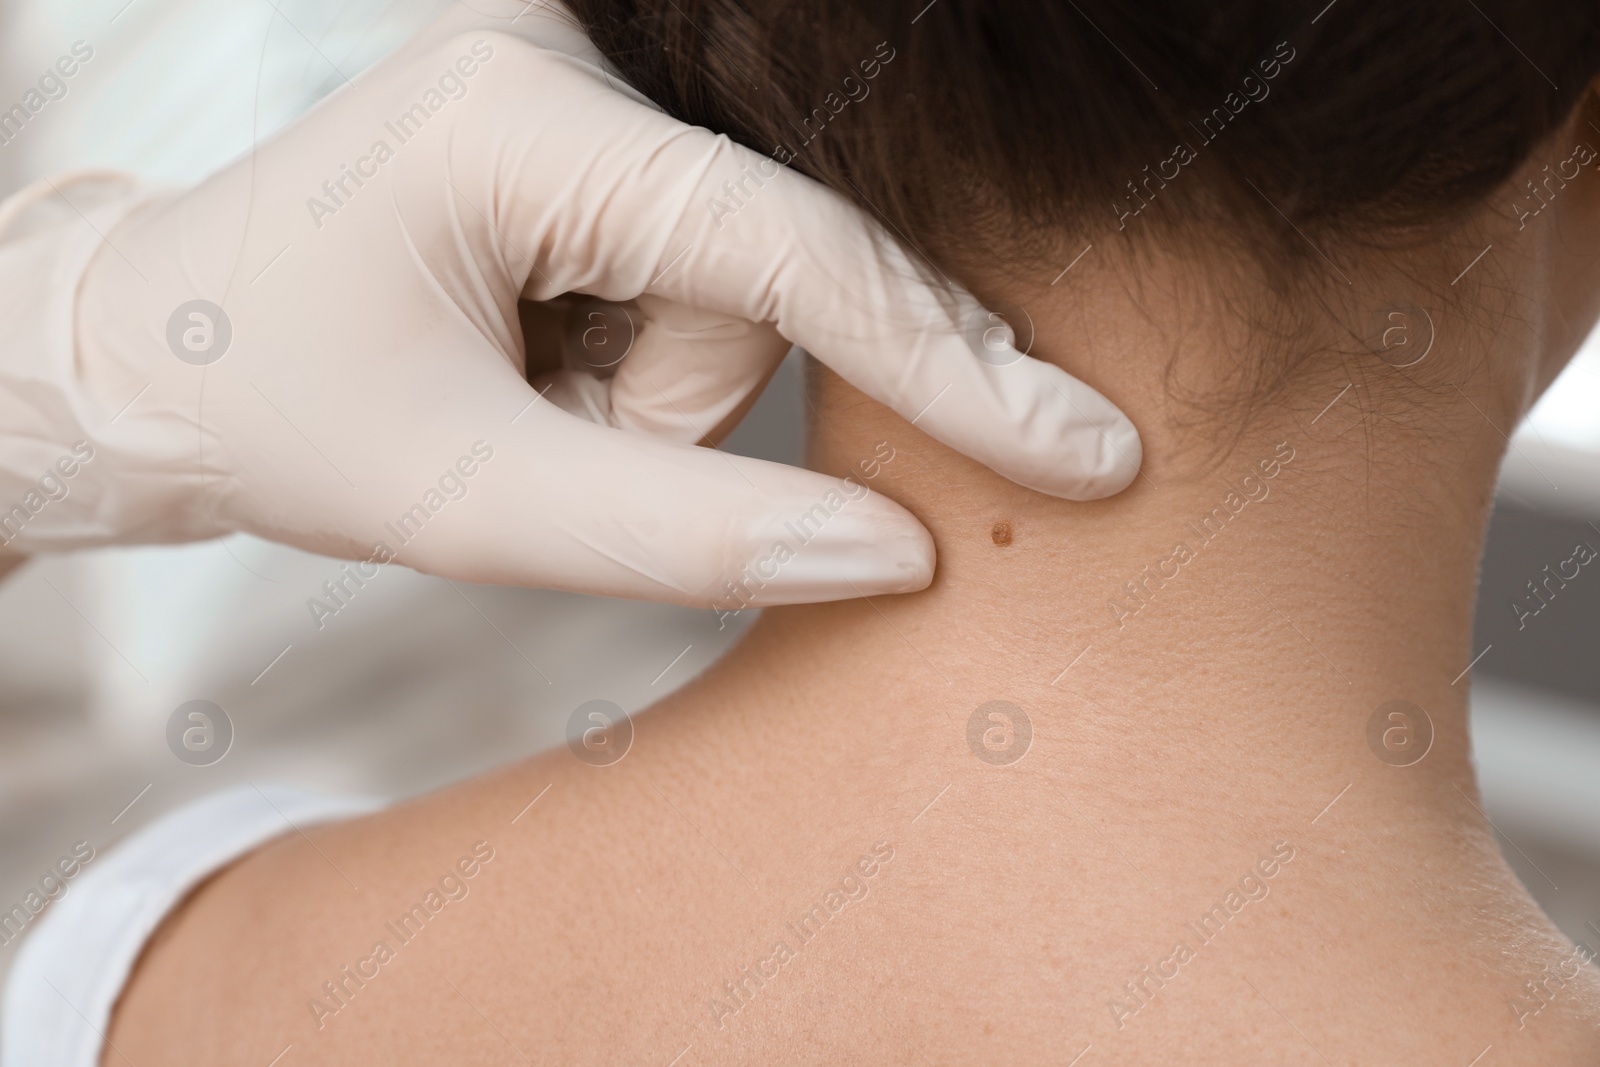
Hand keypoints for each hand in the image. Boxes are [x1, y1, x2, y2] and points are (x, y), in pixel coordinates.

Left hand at [24, 3, 1139, 605]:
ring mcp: (584, 85)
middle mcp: (570, 63)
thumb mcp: (466, 506)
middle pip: (765, 273)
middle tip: (539, 424)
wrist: (159, 354)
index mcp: (523, 123)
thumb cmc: (283, 414)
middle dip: (672, 398)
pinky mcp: (592, 130)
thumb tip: (900, 558)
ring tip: (520, 394)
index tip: (1086, 449)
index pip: (791, 252)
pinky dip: (643, 349)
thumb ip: (686, 540)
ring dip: (649, 385)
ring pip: (735, 286)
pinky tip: (542, 348)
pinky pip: (702, 265)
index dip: (948, 362)